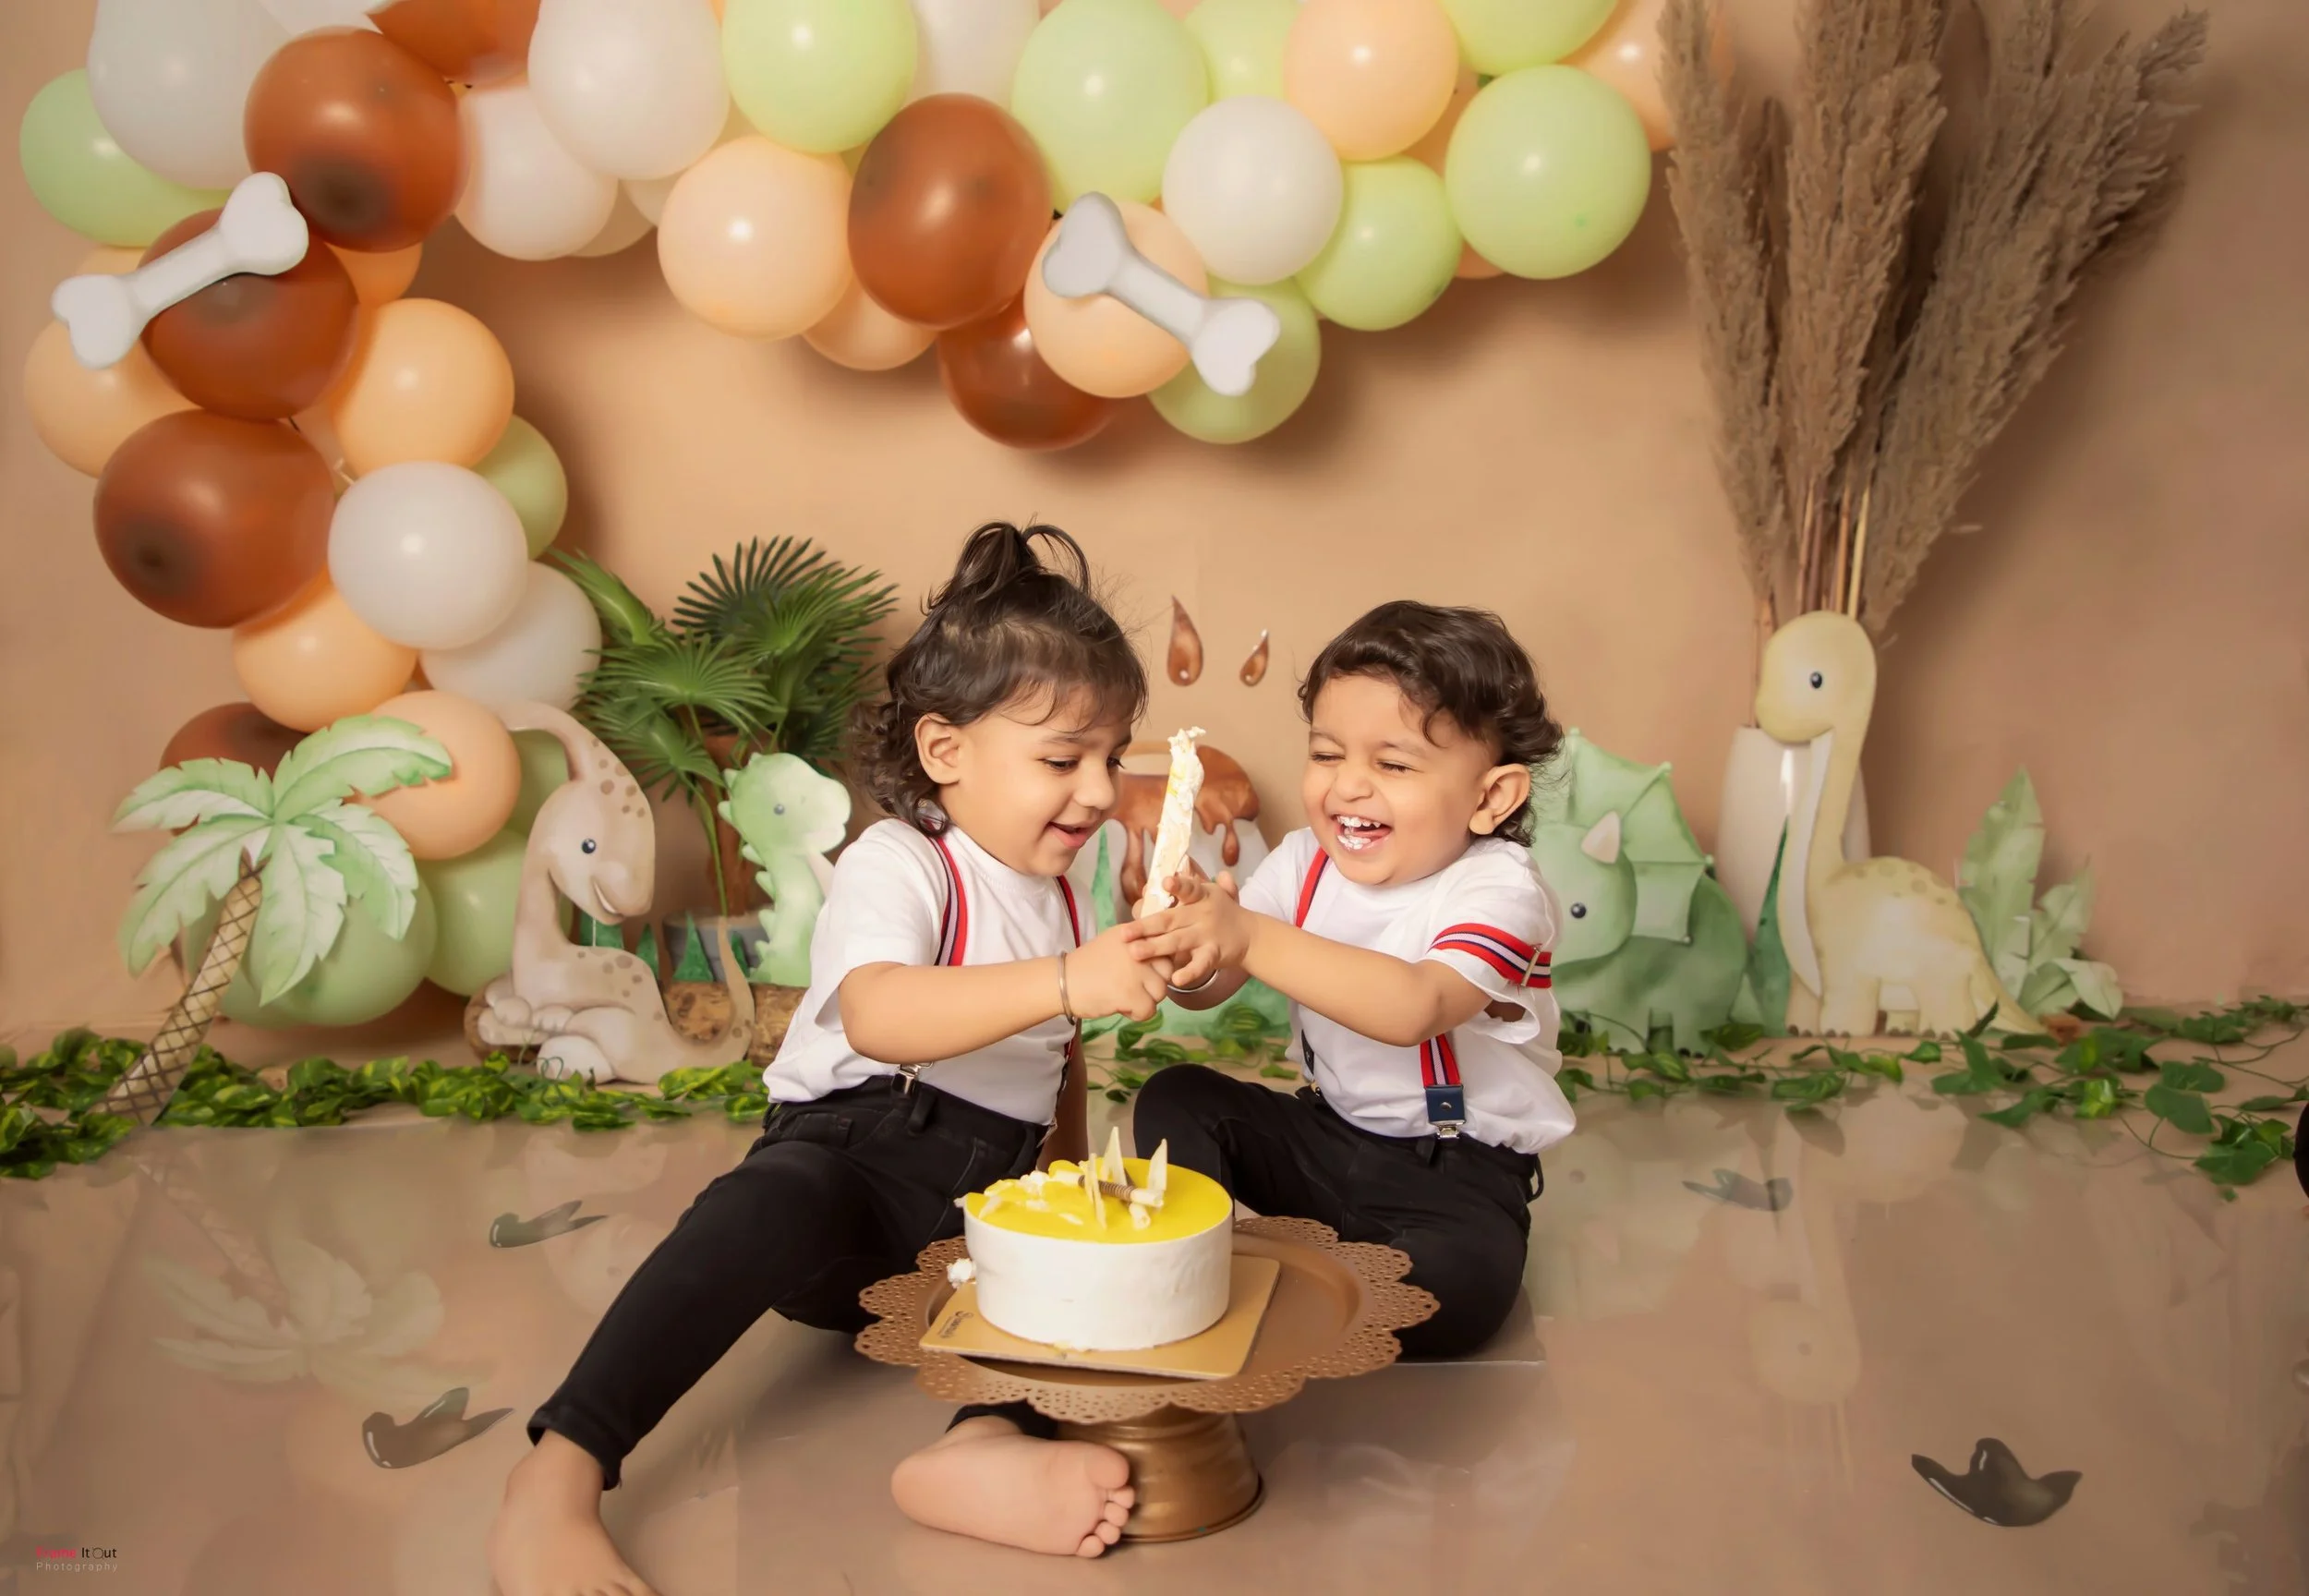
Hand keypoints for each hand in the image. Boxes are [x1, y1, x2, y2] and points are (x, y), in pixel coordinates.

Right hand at [1063, 924, 1169, 1022]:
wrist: (1060, 982)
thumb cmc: (1087, 966)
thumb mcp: (1115, 944)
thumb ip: (1139, 946)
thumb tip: (1166, 959)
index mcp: (1134, 934)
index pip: (1165, 948)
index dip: (1158, 965)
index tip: (1143, 971)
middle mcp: (1138, 948)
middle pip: (1167, 971)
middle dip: (1154, 984)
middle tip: (1133, 988)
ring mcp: (1135, 971)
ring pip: (1161, 993)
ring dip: (1145, 1000)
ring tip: (1124, 997)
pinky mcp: (1130, 993)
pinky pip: (1149, 1010)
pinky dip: (1137, 1014)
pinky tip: (1121, 1007)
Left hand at [1127, 871, 1245, 990]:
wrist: (1250, 935)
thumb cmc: (1221, 911)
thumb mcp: (1210, 892)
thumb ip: (1193, 881)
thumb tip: (1181, 862)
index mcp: (1201, 896)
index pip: (1189, 889)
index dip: (1179, 885)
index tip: (1165, 882)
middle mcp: (1203, 914)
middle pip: (1170, 919)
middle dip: (1145, 926)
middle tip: (1124, 933)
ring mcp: (1208, 935)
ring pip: (1178, 941)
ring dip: (1156, 948)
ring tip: (1135, 953)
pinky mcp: (1214, 954)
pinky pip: (1200, 964)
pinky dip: (1189, 972)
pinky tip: (1175, 979)